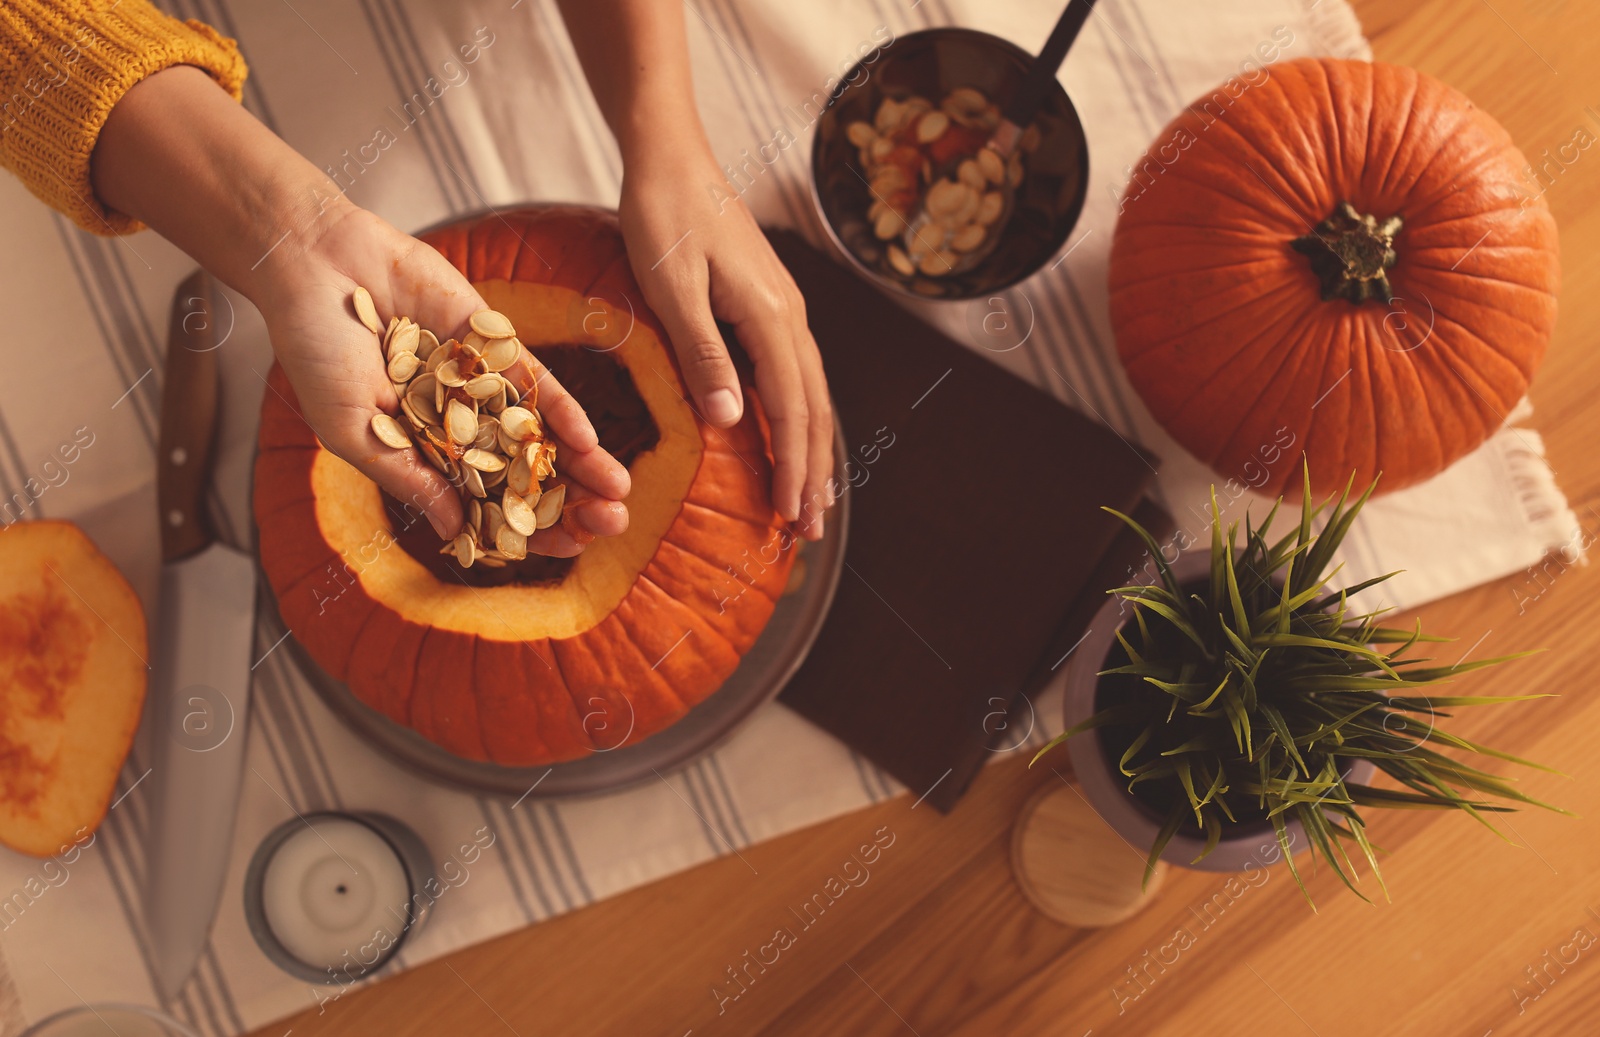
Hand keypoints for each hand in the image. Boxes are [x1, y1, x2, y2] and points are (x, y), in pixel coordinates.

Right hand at [92, 67, 626, 555]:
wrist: (316, 266)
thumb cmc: (315, 352)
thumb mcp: (354, 431)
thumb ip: (407, 477)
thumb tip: (458, 529)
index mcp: (424, 453)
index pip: (485, 503)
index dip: (526, 528)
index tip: (566, 551)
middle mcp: (460, 423)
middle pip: (524, 471)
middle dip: (569, 500)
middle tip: (611, 526)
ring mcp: (481, 383)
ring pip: (541, 432)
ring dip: (581, 463)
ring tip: (618, 494)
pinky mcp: (495, 342)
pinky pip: (537, 383)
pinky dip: (562, 411)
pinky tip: (589, 441)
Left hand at [618, 144, 835, 539]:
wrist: (671, 155)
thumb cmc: (663, 216)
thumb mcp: (673, 288)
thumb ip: (703, 354)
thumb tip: (732, 423)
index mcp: (769, 316)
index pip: (791, 408)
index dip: (794, 466)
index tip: (792, 516)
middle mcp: (788, 316)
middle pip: (813, 408)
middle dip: (815, 472)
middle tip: (812, 530)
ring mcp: (782, 309)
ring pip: (810, 393)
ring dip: (812, 449)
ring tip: (813, 498)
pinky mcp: (767, 303)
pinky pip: (794, 372)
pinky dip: (799, 415)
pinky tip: (791, 434)